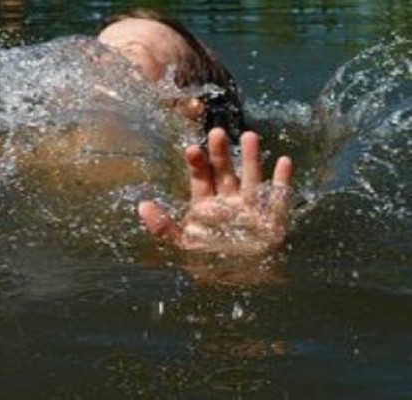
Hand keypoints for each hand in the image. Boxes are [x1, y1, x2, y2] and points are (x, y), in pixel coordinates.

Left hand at [138, 128, 292, 255]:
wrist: (238, 285)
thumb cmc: (208, 263)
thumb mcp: (182, 245)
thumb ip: (163, 227)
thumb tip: (142, 205)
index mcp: (207, 205)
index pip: (200, 178)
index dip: (197, 163)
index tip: (191, 149)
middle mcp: (229, 201)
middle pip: (224, 171)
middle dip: (220, 153)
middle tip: (216, 132)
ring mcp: (251, 207)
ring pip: (250, 177)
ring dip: (251, 157)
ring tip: (249, 135)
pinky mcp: (272, 218)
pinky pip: (279, 196)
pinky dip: (282, 181)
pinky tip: (285, 162)